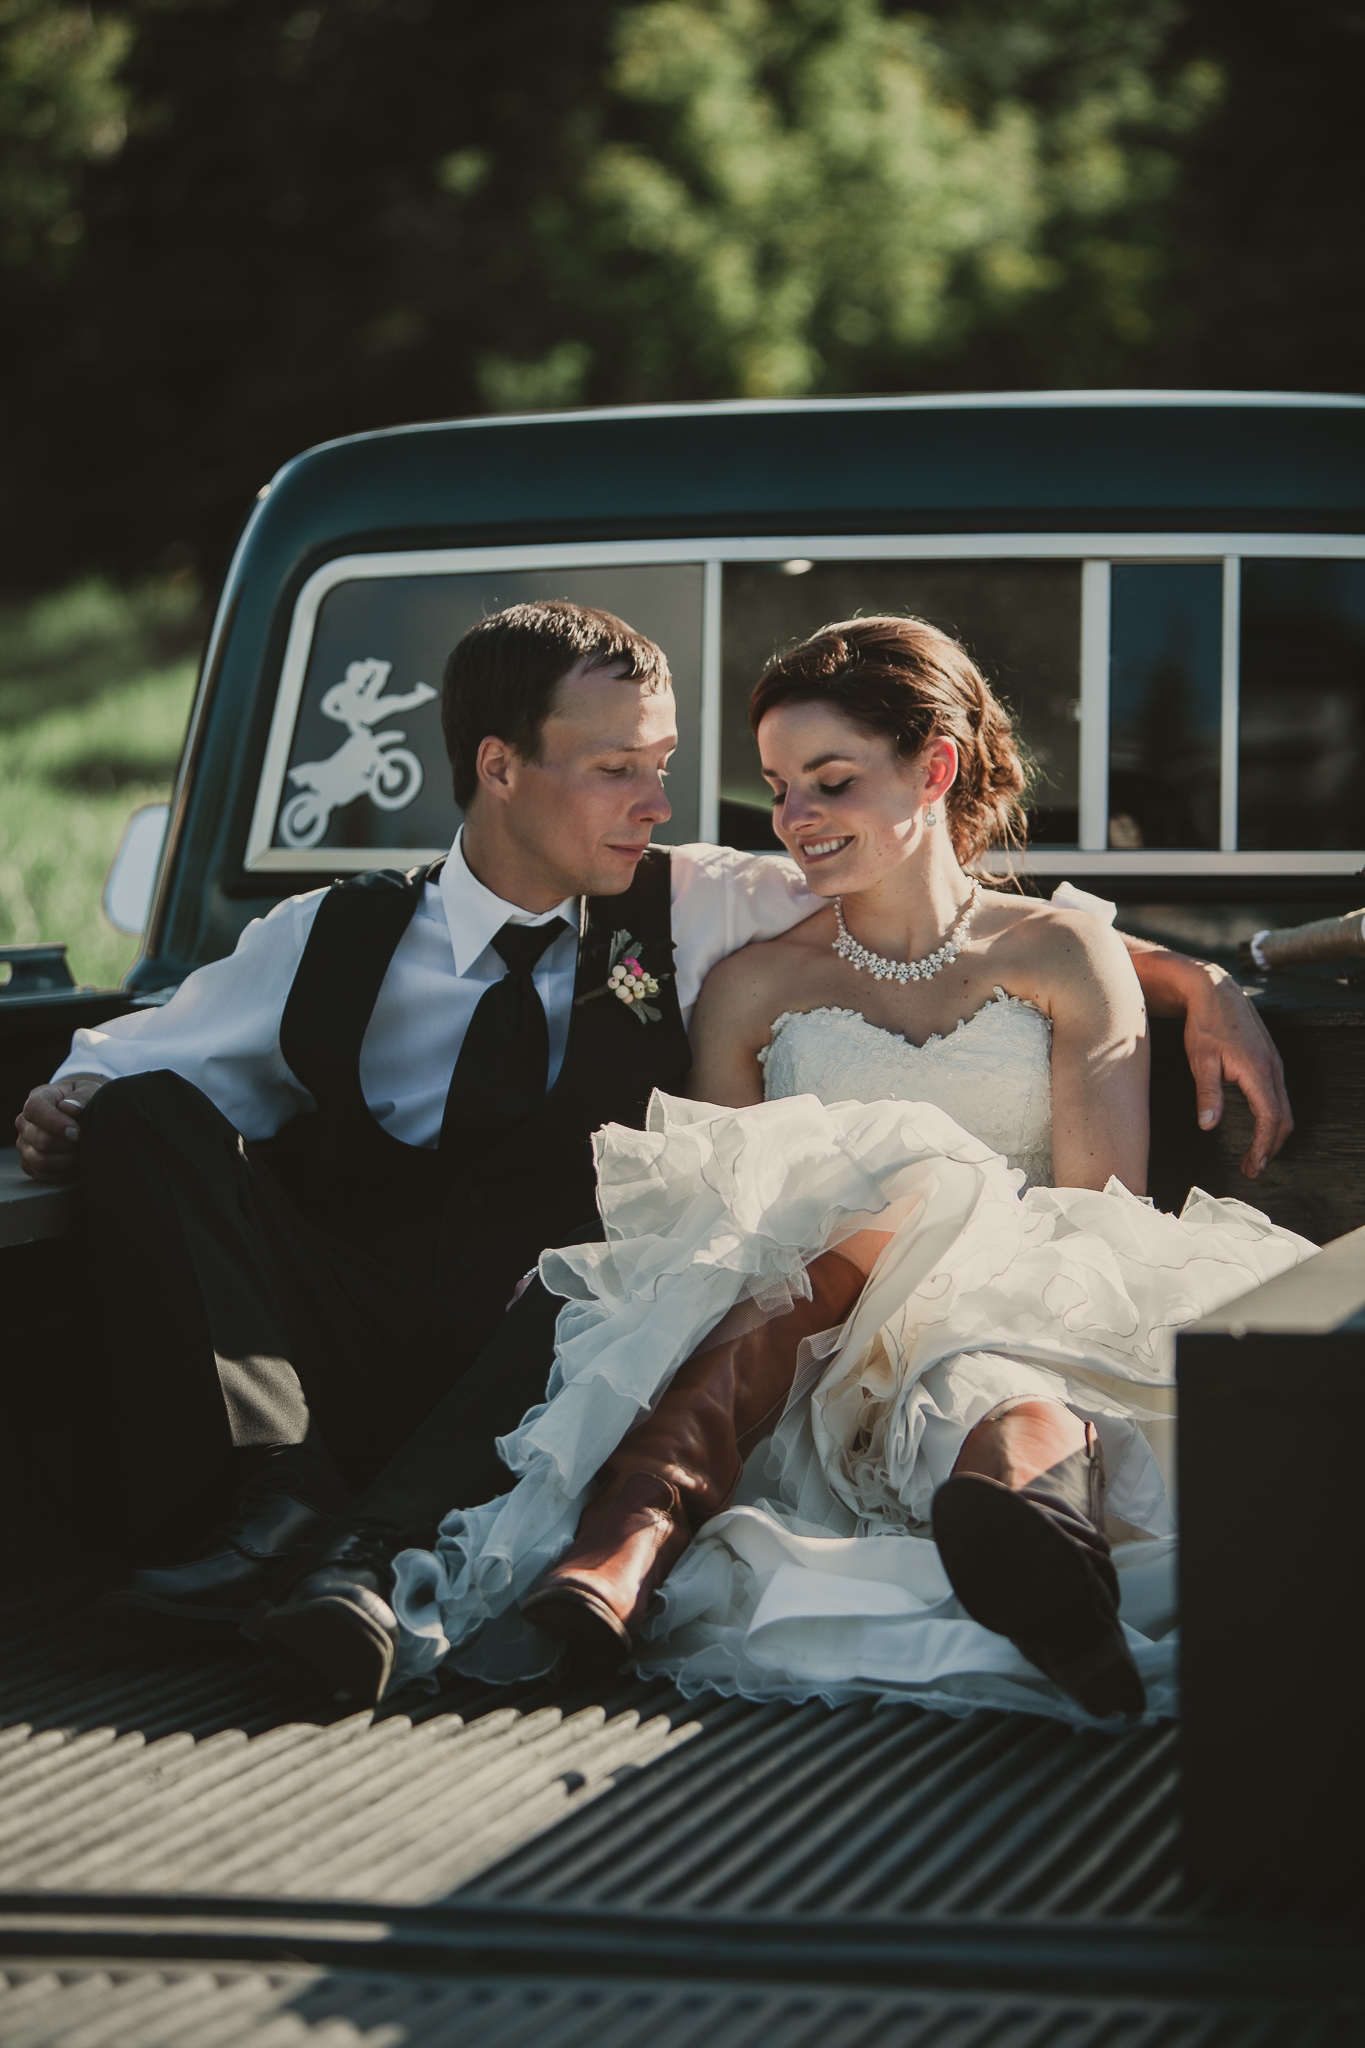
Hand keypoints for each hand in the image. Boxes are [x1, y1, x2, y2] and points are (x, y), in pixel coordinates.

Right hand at [14, 1074, 106, 1180]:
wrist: (83, 1116)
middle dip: (69, 1145)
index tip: (77, 1132)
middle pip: (41, 1140)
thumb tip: (69, 1107)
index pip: (35, 1109)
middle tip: (86, 1142)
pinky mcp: (28, 1162)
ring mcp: (24, 1143)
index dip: (56, 1123)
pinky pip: (42, 1174)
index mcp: (39, 1097)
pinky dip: (63, 1172)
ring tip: (83, 1152)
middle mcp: (25, 1121)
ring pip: (41, 1160)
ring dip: (68, 1160)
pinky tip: (76, 1163)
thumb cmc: (86, 1101)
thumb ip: (82, 1097)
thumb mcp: (89, 1091)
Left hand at [1181, 965, 1292, 1178]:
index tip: (1253, 1166)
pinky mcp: (1269, 1061)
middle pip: (1283, 1118)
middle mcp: (1272, 1068)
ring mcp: (1274, 1064)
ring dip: (1272, 1135)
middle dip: (1270, 1147)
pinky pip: (1278, 1096)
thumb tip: (1209, 1126)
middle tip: (1252, 1169)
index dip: (1263, 1146)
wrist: (1215, 991)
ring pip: (1283, 1107)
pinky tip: (1259, 1128)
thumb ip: (1207, 1093)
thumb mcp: (1200, 1060)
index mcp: (1257, 1070)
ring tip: (1254, 1156)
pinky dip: (1273, 1118)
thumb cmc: (1205, 1024)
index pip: (1269, 1118)